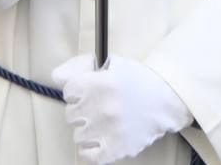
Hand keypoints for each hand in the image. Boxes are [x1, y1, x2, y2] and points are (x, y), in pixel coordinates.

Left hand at [52, 55, 191, 163]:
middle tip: (98, 107)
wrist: (165, 101)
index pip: (68, 92)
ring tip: (102, 122)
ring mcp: (108, 130)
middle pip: (71, 115)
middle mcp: (102, 107)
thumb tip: (56, 78)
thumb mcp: (110, 64)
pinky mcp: (116, 149)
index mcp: (99, 83)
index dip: (78, 91)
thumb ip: (79, 67)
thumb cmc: (136, 81)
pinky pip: (87, 155)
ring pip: (78, 135)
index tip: (88, 91)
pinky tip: (101, 138)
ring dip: (87, 129)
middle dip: (82, 110)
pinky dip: (91, 149)